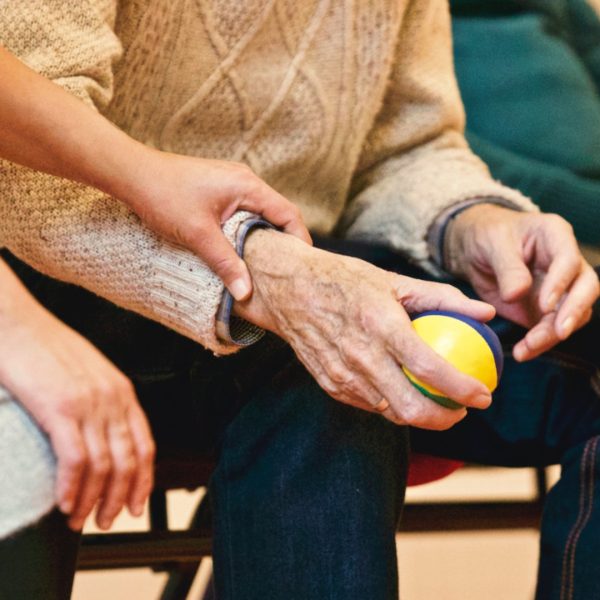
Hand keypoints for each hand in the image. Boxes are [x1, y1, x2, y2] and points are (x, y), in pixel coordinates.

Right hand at [0, 263, 154, 530]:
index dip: (143, 481)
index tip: (135, 505)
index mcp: (122, 391)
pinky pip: (75, 459)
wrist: (17, 322)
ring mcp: (89, 403)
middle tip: (106, 521)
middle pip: (128, 461)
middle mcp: (113, 399)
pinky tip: (64, 503)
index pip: (145, 445)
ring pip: (104, 466)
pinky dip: (72, 488)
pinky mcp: (60, 408)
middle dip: (119, 498)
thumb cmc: (46, 347)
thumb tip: (102, 435)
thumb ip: (101, 401)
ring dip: (93, 500)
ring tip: (80, 520)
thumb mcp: (88, 372)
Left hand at [116, 150, 311, 300]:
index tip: (302, 266)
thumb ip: (225, 263)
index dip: (299, 240)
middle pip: (278, 214)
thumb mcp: (198, 234)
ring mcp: (232, 183)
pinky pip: (244, 212)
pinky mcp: (219, 190)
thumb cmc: (164, 196)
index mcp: (248, 186)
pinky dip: (248, 231)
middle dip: (284, 242)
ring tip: (265, 266)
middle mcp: (245, 181)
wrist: (131, 173)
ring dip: (264, 238)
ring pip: (260, 214)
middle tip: (286, 271)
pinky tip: (241, 250)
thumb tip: (246, 293)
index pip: (288, 214)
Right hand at [234, 230, 495, 429]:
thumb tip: (486, 313)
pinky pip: (369, 405)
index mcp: (380, 325)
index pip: (429, 368)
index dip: (462, 389)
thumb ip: (443, 298)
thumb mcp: (394, 280)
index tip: (483, 395)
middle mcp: (360, 355)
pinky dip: (391, 404)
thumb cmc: (344, 280)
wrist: (289, 289)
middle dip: (445, 419)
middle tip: (462, 410)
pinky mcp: (330, 384)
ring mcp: (342, 375)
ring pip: (390, 412)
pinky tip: (402, 391)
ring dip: (419, 415)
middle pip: (410, 408)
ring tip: (437, 402)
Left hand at [445, 205, 598, 360]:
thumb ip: (507, 268)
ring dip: (553, 334)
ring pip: (572, 314)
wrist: (475, 249)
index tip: (544, 304)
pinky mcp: (547, 310)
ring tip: (528, 347)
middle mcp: (566, 262)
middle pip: (585, 288)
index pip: (569, 260)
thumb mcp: (493, 244)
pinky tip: (523, 352)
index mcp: (555, 236)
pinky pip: (551, 329)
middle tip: (559, 332)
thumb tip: (517, 295)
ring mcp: (560, 288)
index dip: (560, 283)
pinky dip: (540, 343)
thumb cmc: (488, 236)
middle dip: (573, 312)